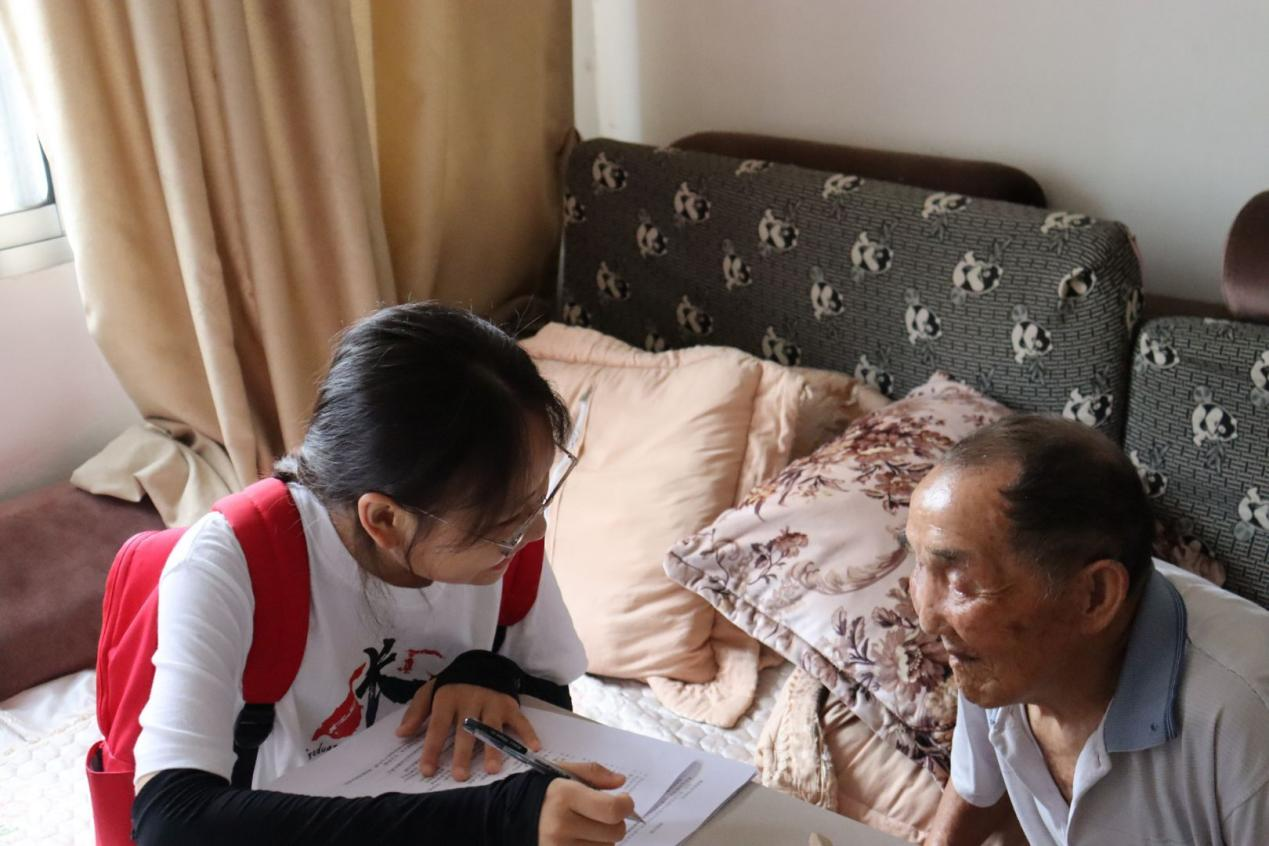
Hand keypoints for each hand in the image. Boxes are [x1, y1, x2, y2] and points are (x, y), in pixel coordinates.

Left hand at [396, 678, 540, 780]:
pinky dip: (528, 733)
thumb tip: (401, 734)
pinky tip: (533, 747)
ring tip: (491, 769)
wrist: (481, 663)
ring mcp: (492, 702)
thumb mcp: (429, 691)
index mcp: (448, 698)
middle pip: (466, 730)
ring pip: (492, 728)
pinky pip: (520, 720)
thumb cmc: (452, 685)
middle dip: (462, 753)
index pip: (438, 726)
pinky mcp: (509, 704)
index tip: (427, 770)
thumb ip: (416, 712)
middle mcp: (470, 701)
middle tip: (460, 776)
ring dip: (492, 748)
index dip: (432, 748)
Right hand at [538, 761, 634, 845]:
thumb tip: (621, 781)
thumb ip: (593, 773)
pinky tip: (580, 840)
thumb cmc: (538, 794)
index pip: (612, 809)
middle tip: (601, 815)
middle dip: (614, 822)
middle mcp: (561, 826)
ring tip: (585, 828)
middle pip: (614, 832)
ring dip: (603, 839)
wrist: (505, 820)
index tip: (624, 801)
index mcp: (564, 797)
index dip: (626, 805)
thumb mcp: (561, 773)